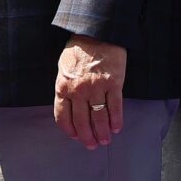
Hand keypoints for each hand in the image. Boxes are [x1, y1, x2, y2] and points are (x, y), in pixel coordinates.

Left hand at [54, 34, 128, 148]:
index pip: (63, 116)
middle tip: (92, 145)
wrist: (96, 34)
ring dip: (102, 131)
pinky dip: (116, 119)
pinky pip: (115, 106)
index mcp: (62, 87)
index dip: (69, 129)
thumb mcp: (63, 69)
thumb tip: (69, 106)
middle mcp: (78, 91)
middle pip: (81, 120)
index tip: (74, 137)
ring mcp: (96, 88)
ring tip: (105, 140)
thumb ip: (66, 88)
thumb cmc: (77, 51)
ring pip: (99, 116)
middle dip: (87, 136)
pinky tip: (117, 128)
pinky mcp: (113, 84)